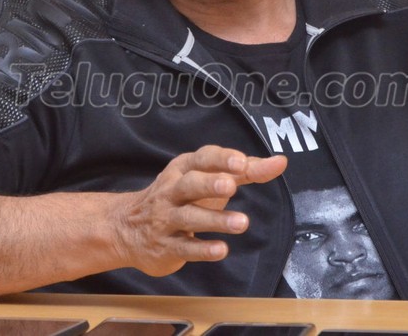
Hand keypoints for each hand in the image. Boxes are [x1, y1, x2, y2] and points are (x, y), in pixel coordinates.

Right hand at [112, 145, 286, 277]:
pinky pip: (184, 247)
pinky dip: (202, 249)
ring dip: (215, 219)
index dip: (221, 159)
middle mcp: (172, 191)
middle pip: (189, 184)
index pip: (202, 158)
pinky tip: (221, 250)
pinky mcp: (166, 246)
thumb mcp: (208, 179)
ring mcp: (166, 219)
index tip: (241, 163)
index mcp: (183, 169)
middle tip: (231, 186)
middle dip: (209, 183)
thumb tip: (280, 162)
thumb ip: (245, 171)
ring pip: (189, 217)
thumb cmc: (180, 197)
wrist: (127, 228)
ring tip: (242, 223)